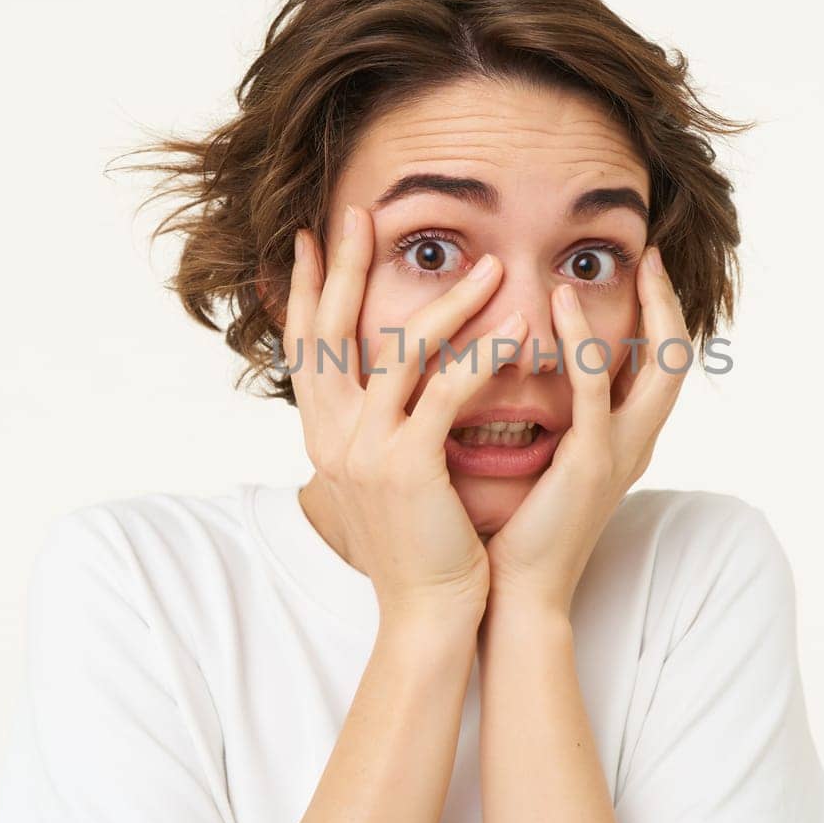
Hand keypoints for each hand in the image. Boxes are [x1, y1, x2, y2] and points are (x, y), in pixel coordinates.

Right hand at [284, 203, 523, 623]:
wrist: (426, 610)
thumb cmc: (419, 542)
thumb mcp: (383, 473)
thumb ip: (378, 424)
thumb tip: (385, 382)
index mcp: (324, 433)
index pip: (307, 343)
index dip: (309, 288)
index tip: (314, 238)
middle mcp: (333, 435)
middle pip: (332, 329)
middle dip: (346, 266)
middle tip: (359, 212)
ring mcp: (365, 449)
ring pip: (400, 350)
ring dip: (448, 300)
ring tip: (489, 266)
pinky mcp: (408, 465)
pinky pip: (446, 392)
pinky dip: (482, 355)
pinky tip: (515, 329)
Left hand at [483, 245, 690, 615]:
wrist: (512, 594)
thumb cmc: (515, 530)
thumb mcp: (543, 461)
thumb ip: (551, 419)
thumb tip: (523, 374)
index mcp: (625, 442)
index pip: (659, 367)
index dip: (659, 316)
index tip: (645, 269)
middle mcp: (635, 444)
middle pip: (678, 359)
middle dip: (671, 303)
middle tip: (654, 255)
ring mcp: (620, 453)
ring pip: (660, 367)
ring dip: (650, 310)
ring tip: (633, 263)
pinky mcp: (590, 463)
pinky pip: (594, 389)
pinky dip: (583, 341)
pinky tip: (563, 302)